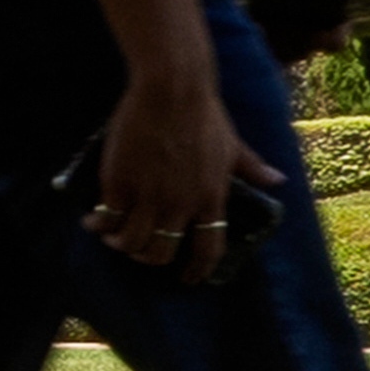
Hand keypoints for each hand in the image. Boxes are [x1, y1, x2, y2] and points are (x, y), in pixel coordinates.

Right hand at [83, 60, 275, 281]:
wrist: (171, 92)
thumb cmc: (204, 115)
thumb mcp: (233, 145)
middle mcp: (180, 205)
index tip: (187, 278)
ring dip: (120, 245)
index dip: (196, 270)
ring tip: (112, 238)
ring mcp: (149, 195)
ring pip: (132, 242)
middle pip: (161, 252)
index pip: (207, 249)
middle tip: (140, 251)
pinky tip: (91, 222)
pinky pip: (107, 218)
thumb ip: (252, 168)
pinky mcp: (120, 182)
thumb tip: (278, 181)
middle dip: (149, 259)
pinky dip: (98, 226)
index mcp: (211, 199)